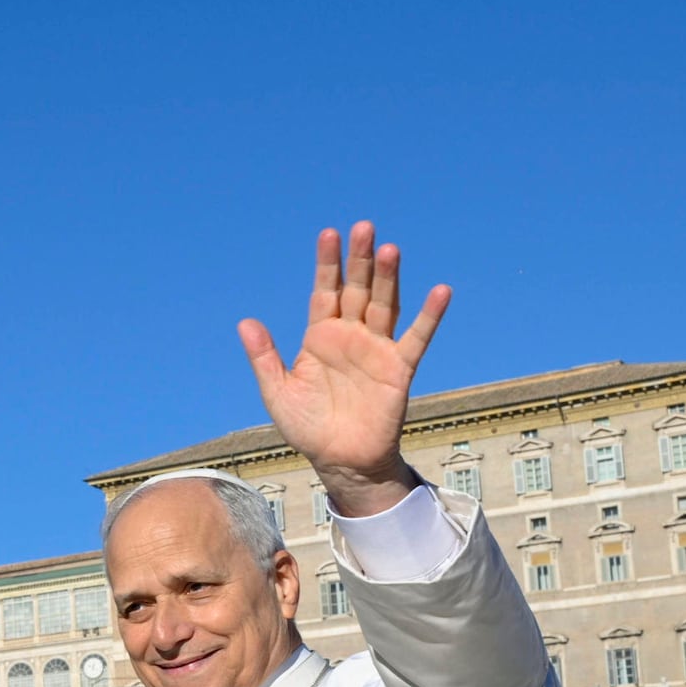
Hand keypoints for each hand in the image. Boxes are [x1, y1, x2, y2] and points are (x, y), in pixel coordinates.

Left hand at [239, 222, 450, 516]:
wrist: (339, 460)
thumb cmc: (307, 426)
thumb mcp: (278, 392)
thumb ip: (264, 357)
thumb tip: (245, 322)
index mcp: (320, 337)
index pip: (324, 291)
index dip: (327, 264)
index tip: (328, 233)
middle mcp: (350, 336)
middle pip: (356, 289)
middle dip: (360, 260)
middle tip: (364, 227)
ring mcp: (377, 349)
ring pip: (384, 305)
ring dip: (388, 278)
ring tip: (390, 250)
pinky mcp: (400, 368)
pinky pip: (417, 338)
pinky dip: (429, 316)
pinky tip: (440, 291)